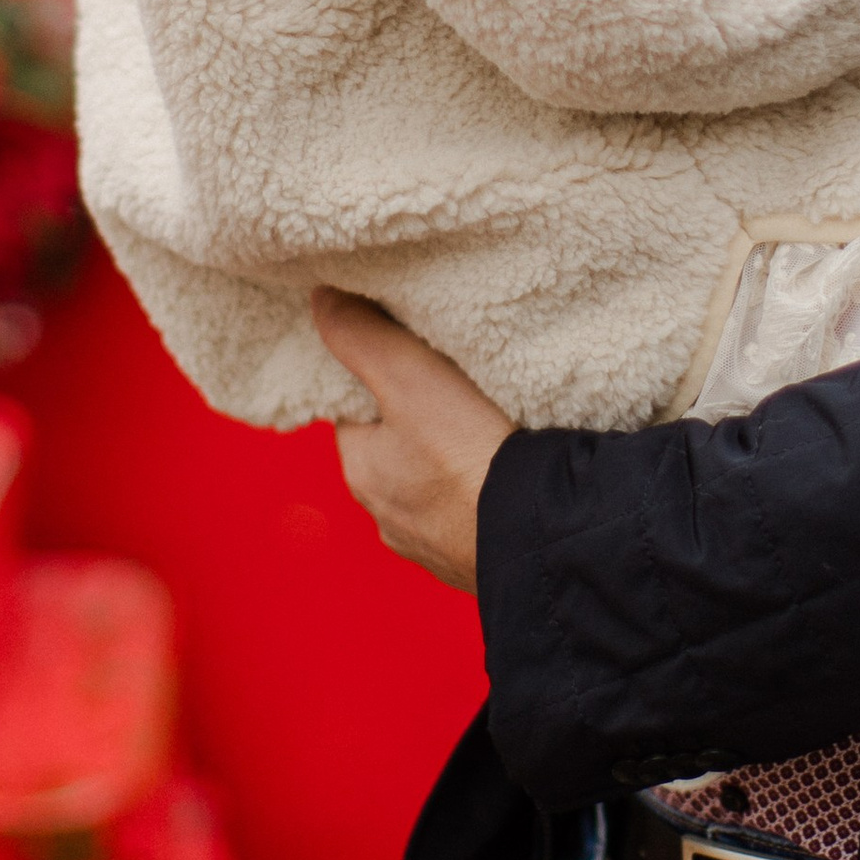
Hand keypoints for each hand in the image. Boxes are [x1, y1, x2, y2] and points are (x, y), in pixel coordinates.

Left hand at [313, 289, 513, 591]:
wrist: (538, 538)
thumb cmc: (468, 455)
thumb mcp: (407, 375)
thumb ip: (362, 334)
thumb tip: (321, 298)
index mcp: (362, 473)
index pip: (357, 415)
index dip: (382, 384)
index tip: (416, 364)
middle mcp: (388, 518)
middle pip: (396, 453)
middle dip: (422, 427)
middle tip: (461, 394)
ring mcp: (434, 546)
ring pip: (436, 490)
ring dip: (455, 466)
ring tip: (493, 434)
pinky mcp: (477, 561)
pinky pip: (472, 518)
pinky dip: (485, 497)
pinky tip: (510, 479)